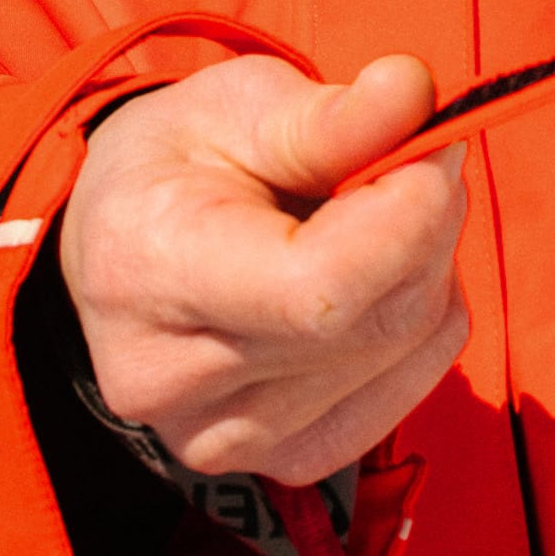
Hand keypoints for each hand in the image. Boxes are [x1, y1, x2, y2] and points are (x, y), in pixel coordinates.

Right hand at [60, 53, 468, 488]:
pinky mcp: (281, 461)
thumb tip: (415, 94)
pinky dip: (421, 317)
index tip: (433, 140)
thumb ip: (328, 115)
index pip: (317, 289)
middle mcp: (176, 381)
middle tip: (415, 155)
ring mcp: (227, 439)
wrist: (120, 247)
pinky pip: (410, 387)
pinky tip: (377, 273)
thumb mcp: (236, 104)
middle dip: (427, 222)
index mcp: (150, 270)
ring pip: (404, 348)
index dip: (407, 214)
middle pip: (375, 319)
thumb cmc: (178, 161)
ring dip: (427, 264)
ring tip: (379, 210)